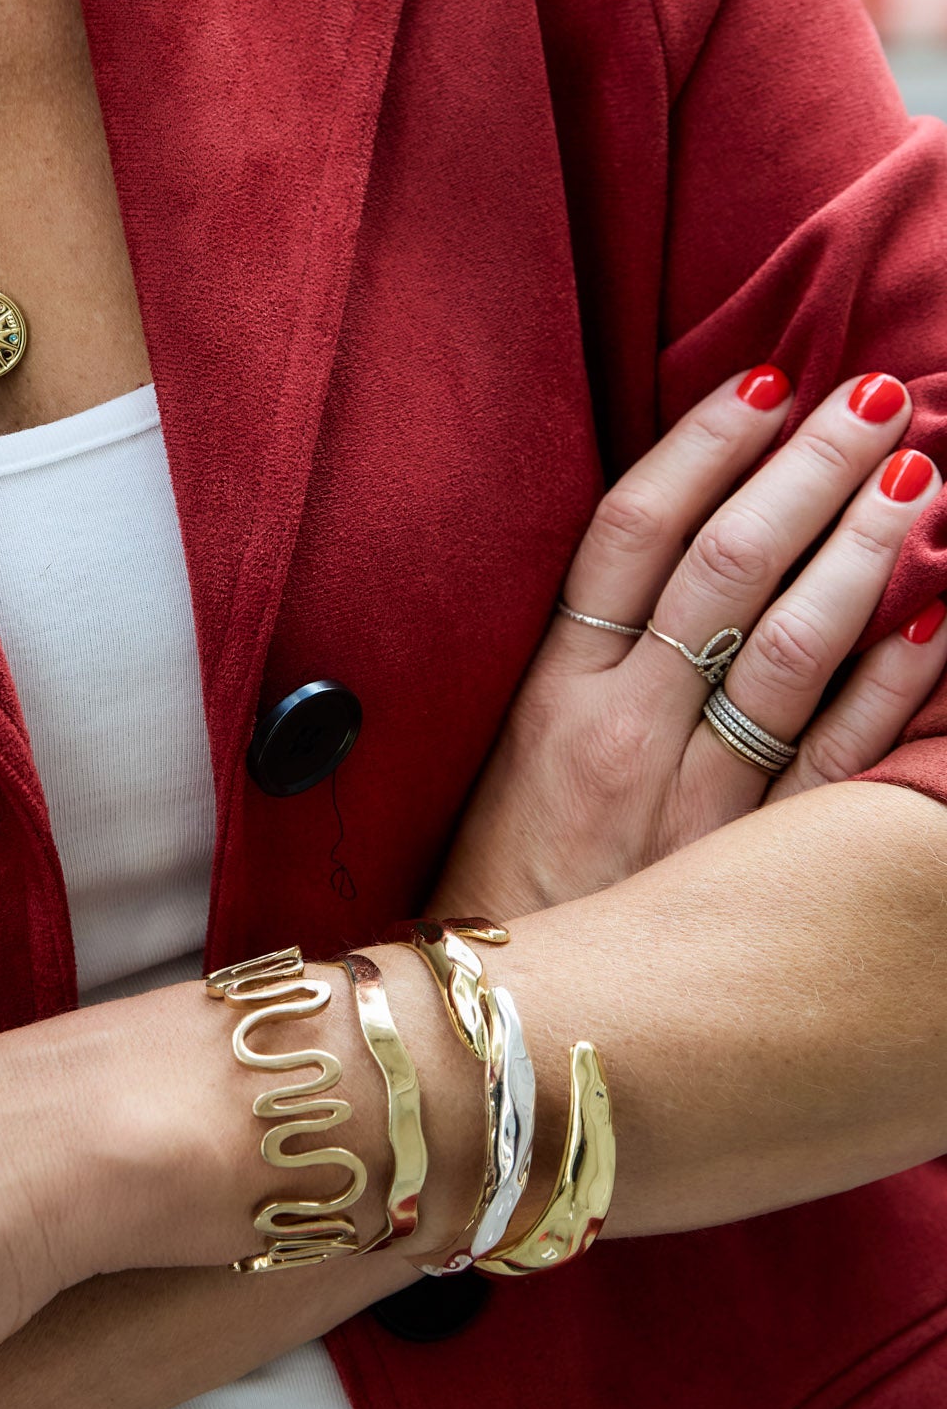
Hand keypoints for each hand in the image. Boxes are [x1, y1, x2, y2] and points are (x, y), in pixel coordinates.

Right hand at [436, 366, 946, 918]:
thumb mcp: (513, 759)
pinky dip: (894, 682)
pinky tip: (938, 612)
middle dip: (804, 471)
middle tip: (870, 397)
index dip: (702, 449)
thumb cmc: (504, 879)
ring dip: (862, 550)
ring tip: (920, 472)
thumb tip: (678, 555)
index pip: (629, 538)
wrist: (505, 1025)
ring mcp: (695, 802)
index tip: (764, 383)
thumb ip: (586, 663)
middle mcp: (622, 736)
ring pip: (791, 649)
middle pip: (721, 571)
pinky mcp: (752, 866)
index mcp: (550, 701)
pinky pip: (839, 760)